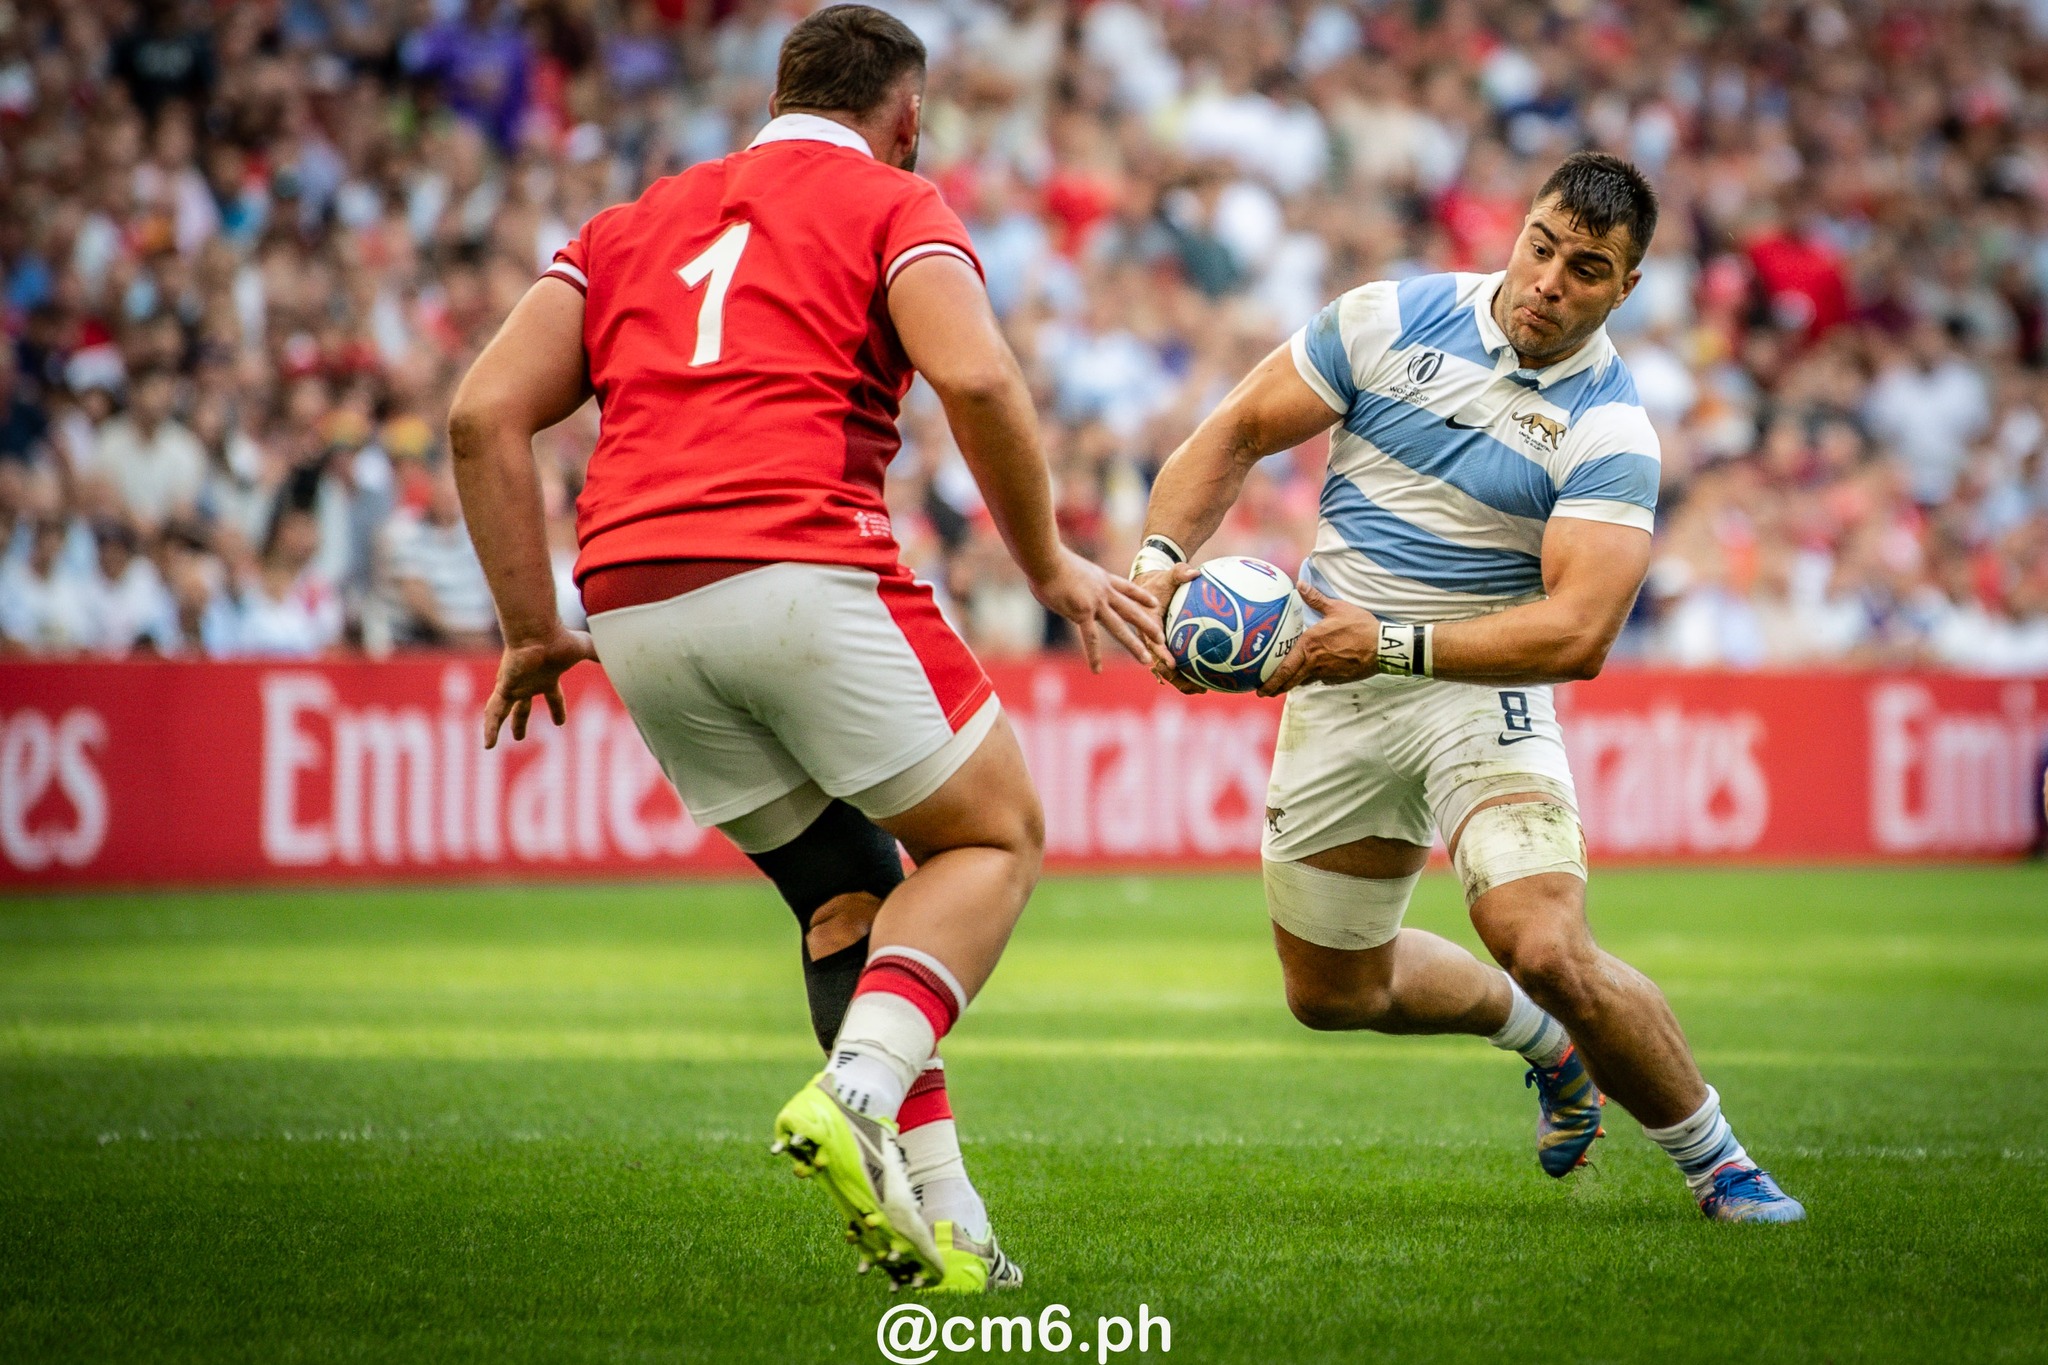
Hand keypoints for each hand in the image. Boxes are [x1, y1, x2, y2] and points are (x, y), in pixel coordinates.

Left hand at [483, 622, 599, 746]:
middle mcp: (528, 682)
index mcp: (547, 677)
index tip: (559, 722)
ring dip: (496, 727)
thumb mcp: (585, 649)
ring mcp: (514, 685)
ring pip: (502, 710)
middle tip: (519, 736)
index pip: (553, 697)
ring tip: (489, 745)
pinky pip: (494, 711)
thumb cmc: (561, 639)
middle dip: (520, 721)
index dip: (557, 710)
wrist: (539, 631)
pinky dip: (490, 727)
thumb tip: (619, 652)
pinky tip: (488, 745)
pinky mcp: (504, 686)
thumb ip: (598, 654)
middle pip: (522, 707)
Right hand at [1031, 547, 1165, 672]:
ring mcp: (1095, 602)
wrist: (1046, 558)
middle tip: (1161, 639)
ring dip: (1134, 645)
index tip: (1155, 603)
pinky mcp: (1082, 612)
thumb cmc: (1046, 559)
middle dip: (1148, 626)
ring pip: (1119, 627)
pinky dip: (1093, 655)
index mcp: (1101, 578)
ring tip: (1146, 660)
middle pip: (1131, 610)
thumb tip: (1059, 587)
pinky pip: (1090, 638)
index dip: (1142, 596)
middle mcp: (1103, 591)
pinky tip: (1097, 670)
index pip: (1127, 588)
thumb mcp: (1068, 567)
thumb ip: (1070, 580)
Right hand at [1134, 562, 1202, 692]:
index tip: (1172, 664)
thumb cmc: (1160, 581)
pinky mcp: (1162, 648)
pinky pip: (1172, 663)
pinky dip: (1184, 674)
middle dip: (1173, 676)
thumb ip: (1180, 573)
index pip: (1152, 640)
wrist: (1146, 587)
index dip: (1161, 654)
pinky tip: (1202, 683)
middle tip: (1192, 685)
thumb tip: (1196, 572)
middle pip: (1158, 662)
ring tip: (1201, 689)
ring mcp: (1155, 645)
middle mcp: (1148, 637)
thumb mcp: (1168, 575)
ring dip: (1180, 680)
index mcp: (1146, 622)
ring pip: (1165, 668)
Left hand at [1257, 581, 1379, 696]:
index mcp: (1310, 645)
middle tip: (1263, 693)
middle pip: (1290, 680)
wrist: (1383, 647)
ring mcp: (1327, 673)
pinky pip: (1321, 679)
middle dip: (1275, 688)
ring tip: (1283, 685)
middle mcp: (1314, 662)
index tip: (1260, 687)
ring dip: (1293, 683)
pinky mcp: (1338, 678)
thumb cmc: (1360, 626)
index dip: (1271, 680)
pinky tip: (1313, 674)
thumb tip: (1300, 584)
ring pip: (1304, 681)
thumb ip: (1315, 599)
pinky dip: (1313, 678)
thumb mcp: (1337, 608)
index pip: (1285, 668)